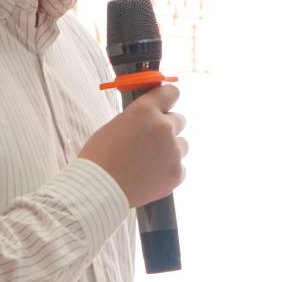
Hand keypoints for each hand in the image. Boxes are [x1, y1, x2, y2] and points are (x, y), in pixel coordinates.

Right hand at [79, 83, 187, 207]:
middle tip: (151, 141)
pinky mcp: (177, 173)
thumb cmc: (99, 157)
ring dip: (170, 149)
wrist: (98, 188)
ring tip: (149, 161)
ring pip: (182, 145)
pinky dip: (169, 171)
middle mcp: (164, 127)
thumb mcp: (116, 124)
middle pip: (179, 120)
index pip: (172, 92)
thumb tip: (151, 118)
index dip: (168, 99)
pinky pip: (181, 167)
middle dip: (167, 128)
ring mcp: (173, 152)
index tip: (165, 105)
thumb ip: (139, 118)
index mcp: (146, 110)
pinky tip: (151, 176)